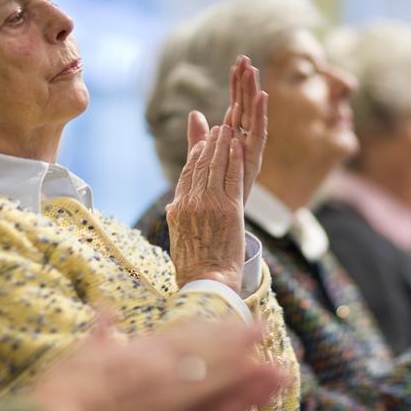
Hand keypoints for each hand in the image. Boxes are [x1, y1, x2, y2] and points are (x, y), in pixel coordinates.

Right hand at [29, 316, 291, 410]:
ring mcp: (169, 401)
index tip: (232, 319)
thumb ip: (100, 328)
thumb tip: (103, 306)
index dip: (212, 328)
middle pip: (208, 354)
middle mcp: (162, 371)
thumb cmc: (63, 389)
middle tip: (263, 332)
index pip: (186, 335)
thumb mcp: (81, 350)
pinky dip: (232, 410)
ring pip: (216, 383)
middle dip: (237, 343)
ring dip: (248, 375)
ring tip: (277, 370)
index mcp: (142, 350)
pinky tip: (253, 405)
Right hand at [166, 124, 244, 291]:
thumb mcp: (178, 236)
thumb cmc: (194, 265)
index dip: (196, 155)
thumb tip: (173, 208)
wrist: (206, 281)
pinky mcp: (228, 209)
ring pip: (215, 166)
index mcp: (177, 208)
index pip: (187, 174)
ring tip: (228, 129)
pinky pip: (231, 176)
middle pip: (200, 166)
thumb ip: (178, 216)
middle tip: (218, 128)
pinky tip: (237, 145)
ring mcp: (209, 204)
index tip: (203, 143)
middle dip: (210, 144)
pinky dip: (234, 158)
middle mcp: (190, 202)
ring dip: (222, 145)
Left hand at [188, 56, 267, 203]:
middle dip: (246, 84)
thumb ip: (199, 139)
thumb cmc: (214, 198)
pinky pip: (259, 134)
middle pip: (246, 107)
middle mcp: (244, 144)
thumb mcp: (203, 162)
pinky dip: (261, 114)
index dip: (236, 85)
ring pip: (253, 116)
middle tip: (245, 59)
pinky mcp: (254, 160)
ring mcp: (250, 152)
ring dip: (253, 93)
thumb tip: (194, 113)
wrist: (221, 228)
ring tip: (252, 70)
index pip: (236, 106)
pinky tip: (262, 95)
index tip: (237, 63)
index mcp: (233, 141)